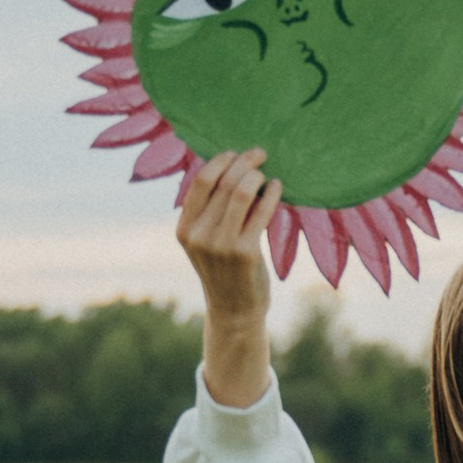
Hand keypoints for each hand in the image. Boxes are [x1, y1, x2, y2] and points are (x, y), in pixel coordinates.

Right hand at [178, 150, 280, 407]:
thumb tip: (231, 168)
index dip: (220, 160)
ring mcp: (221, 244)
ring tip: (267, 173)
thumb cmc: (224, 269)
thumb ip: (209, 211)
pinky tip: (278, 187)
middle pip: (223, 182)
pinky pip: (261, 211)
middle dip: (244, 162)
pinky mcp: (245, 252)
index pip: (200, 181)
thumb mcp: (205, 241)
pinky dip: (271, 194)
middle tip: (260, 153)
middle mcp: (199, 235)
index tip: (236, 153)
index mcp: (184, 228)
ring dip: (257, 175)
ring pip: (241, 192)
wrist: (234, 310)